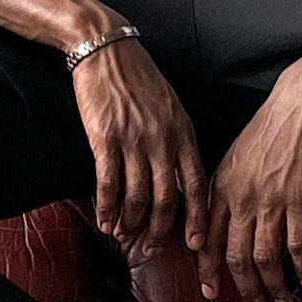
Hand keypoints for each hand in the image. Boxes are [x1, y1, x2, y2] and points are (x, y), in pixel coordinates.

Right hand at [66, 32, 208, 258]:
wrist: (107, 51)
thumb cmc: (138, 78)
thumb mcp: (170, 107)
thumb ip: (176, 141)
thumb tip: (177, 176)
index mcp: (183, 133)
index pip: (197, 184)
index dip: (198, 218)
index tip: (197, 243)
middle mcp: (163, 140)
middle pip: (167, 198)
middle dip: (160, 230)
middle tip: (153, 250)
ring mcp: (134, 140)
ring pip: (137, 195)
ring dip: (130, 222)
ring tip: (124, 236)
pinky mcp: (106, 139)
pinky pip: (108, 183)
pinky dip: (106, 207)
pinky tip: (104, 221)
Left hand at [203, 58, 301, 301]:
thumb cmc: (270, 128)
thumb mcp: (235, 157)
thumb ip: (226, 190)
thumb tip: (223, 220)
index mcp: (220, 188)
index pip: (205, 238)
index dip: (206, 270)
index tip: (209, 292)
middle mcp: (239, 199)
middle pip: (234, 257)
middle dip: (244, 288)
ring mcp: (269, 201)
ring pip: (264, 258)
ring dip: (272, 286)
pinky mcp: (299, 201)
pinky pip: (297, 246)